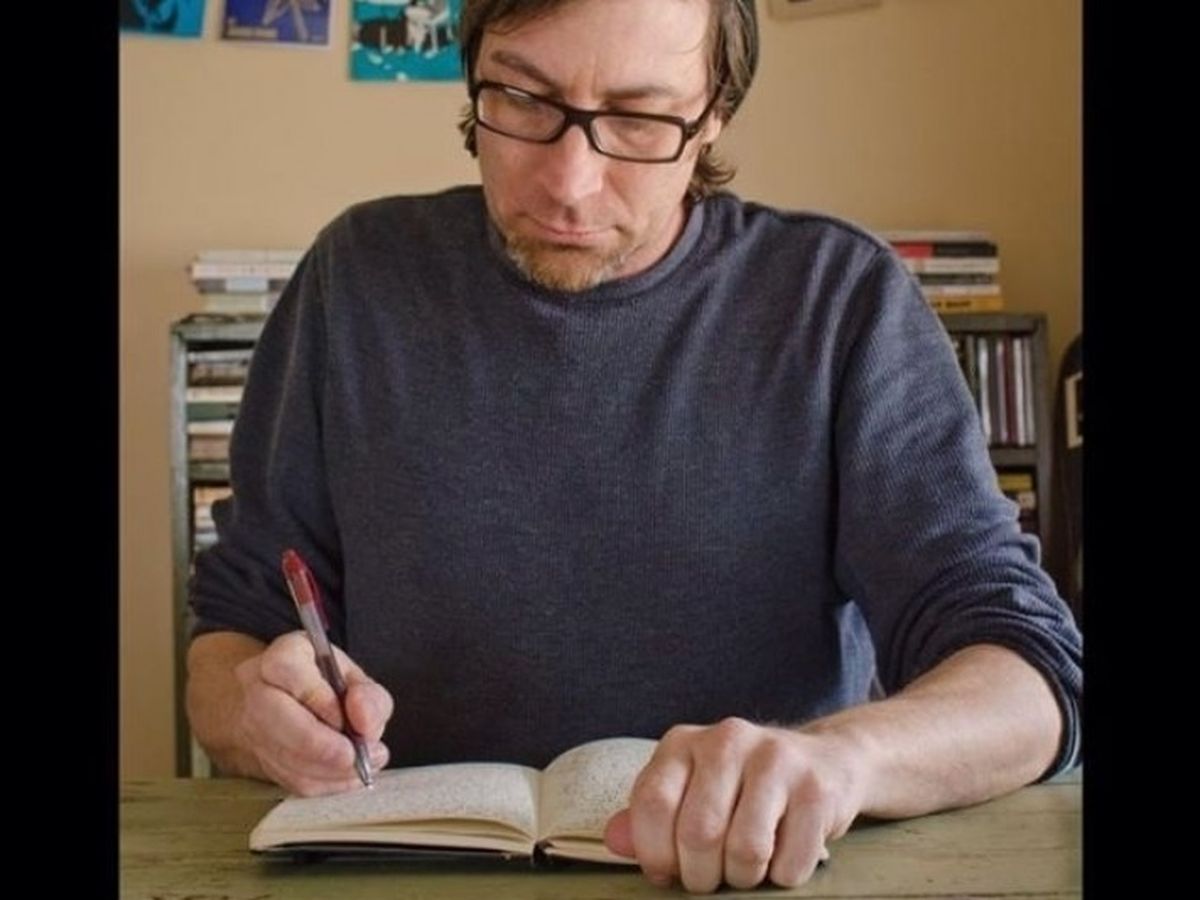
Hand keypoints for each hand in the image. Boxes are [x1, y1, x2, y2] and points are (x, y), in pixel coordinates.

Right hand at [233, 631, 392, 795]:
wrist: (288, 707)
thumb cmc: (324, 686)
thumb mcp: (354, 678)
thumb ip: (369, 696)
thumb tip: (365, 721)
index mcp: (282, 656)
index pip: (288, 671)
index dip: (321, 700)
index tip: (350, 719)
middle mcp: (257, 688)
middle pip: (273, 716)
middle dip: (319, 744)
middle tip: (354, 755)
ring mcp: (250, 726)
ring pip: (279, 754)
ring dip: (324, 769)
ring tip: (358, 766)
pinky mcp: (257, 759)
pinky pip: (286, 779)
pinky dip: (320, 783)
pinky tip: (343, 777)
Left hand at [603, 717, 865, 892]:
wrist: (825, 761)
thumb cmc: (743, 787)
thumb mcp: (691, 789)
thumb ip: (650, 816)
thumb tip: (615, 840)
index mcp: (684, 742)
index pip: (652, 803)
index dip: (655, 852)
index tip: (668, 872)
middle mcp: (727, 740)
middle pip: (697, 833)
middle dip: (701, 875)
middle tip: (712, 877)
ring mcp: (776, 760)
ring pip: (745, 850)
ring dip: (743, 878)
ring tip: (746, 867)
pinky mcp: (816, 788)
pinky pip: (789, 862)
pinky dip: (782, 877)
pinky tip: (782, 855)